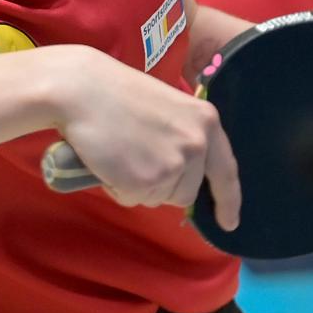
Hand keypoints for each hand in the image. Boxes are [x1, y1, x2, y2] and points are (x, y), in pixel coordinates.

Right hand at [51, 48, 241, 230]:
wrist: (83, 89)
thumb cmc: (118, 93)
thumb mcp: (169, 109)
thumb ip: (184, 138)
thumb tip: (184, 176)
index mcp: (206, 122)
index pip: (226, 172)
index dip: (228, 201)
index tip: (229, 223)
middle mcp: (197, 145)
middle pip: (187, 192)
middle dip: (163, 185)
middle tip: (135, 155)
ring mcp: (173, 165)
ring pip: (159, 198)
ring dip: (138, 186)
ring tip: (120, 153)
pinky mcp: (146, 181)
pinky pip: (132, 199)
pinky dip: (117, 187)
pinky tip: (108, 160)